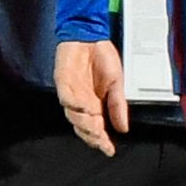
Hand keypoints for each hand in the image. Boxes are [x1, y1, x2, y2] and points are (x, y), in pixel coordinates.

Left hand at [54, 37, 129, 153]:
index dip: (102, 141)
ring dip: (84, 123)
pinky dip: (75, 104)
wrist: (90, 35)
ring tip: (95, 126)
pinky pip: (66, 98)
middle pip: (82, 126)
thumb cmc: (101, 57)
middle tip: (101, 140)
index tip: (109, 150)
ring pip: (73, 116)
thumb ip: (118, 105)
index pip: (96, 128)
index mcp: (94, 105)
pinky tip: (86, 107)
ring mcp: (70, 93)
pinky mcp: (62, 82)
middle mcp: (81, 103)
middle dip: (92, 135)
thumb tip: (123, 128)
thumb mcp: (117, 83)